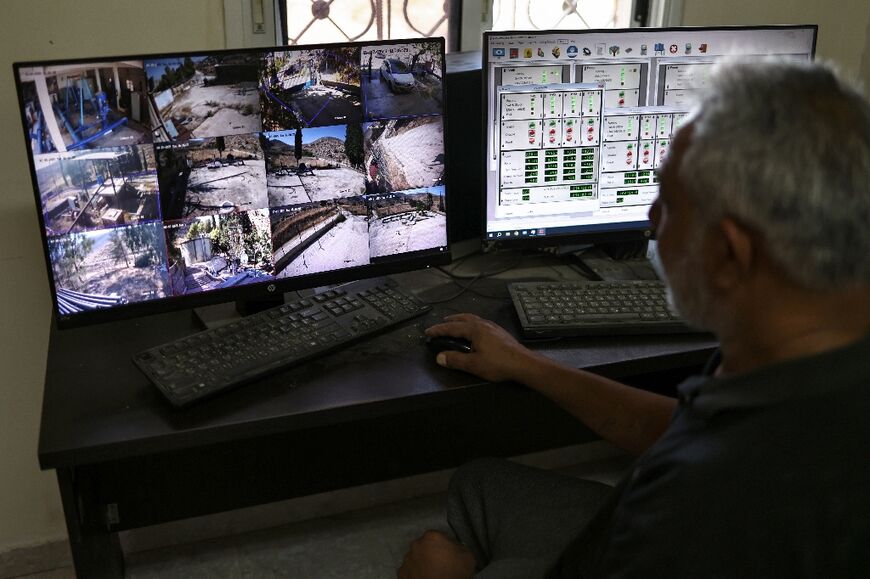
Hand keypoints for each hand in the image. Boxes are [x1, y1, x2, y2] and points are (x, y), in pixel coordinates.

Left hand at [398, 530, 475, 578]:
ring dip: (423, 562)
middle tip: (441, 564)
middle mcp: (416, 544)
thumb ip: (461, 548)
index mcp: (432, 536)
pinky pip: (410, 570)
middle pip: (426, 546)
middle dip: (432, 552)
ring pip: (416, 557)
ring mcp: (407, 559)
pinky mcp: (402, 573)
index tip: (450, 555)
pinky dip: (416, 573)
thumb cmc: (453, 573)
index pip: (440, 536)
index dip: (446, 546)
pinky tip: (425, 578)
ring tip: (432, 573)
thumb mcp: (468, 557)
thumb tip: (457, 548)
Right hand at [425, 313, 539, 382]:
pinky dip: (471, 324)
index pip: (451, 327)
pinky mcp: (499, 332)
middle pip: (463, 318)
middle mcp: (483, 324)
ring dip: (462, 321)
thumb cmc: (498, 364)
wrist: (523, 364)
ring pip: (473, 319)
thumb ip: (455, 360)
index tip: (428, 332)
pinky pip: (481, 323)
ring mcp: (493, 327)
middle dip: (450, 320)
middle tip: (441, 324)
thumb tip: (439, 357)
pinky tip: (474, 332)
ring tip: (456, 325)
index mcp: (475, 329)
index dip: (438, 330)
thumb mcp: (473, 364)